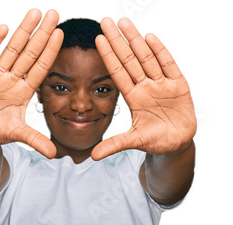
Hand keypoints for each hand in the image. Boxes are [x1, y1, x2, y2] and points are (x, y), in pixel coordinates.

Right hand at [0, 9, 62, 157]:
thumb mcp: (17, 134)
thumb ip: (34, 140)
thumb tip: (53, 154)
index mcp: (23, 91)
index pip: (39, 68)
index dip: (49, 51)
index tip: (60, 34)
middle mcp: (12, 80)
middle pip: (29, 53)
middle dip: (41, 34)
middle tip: (53, 13)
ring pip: (11, 50)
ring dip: (22, 32)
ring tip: (34, 14)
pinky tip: (4, 28)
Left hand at [91, 18, 196, 159]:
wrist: (176, 144)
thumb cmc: (155, 141)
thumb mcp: (133, 141)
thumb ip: (115, 145)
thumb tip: (92, 156)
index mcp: (134, 98)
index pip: (119, 73)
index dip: (109, 57)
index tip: (98, 40)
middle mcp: (146, 87)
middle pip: (130, 60)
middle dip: (119, 41)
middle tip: (106, 21)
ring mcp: (162, 85)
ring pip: (147, 58)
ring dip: (136, 40)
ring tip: (124, 22)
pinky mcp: (178, 86)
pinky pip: (168, 65)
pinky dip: (160, 52)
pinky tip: (149, 38)